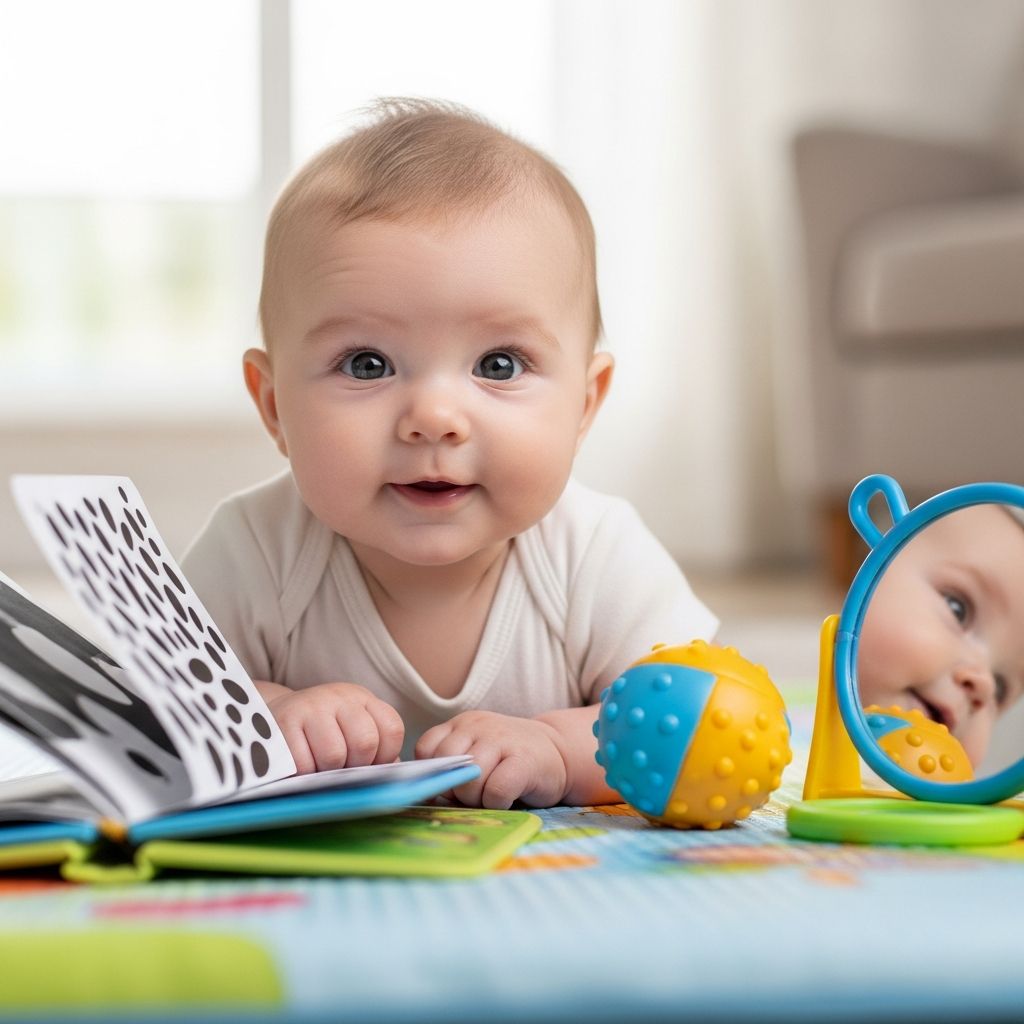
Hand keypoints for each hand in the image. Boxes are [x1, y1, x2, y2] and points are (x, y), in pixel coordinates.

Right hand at [263, 682, 404, 773]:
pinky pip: (303, 763)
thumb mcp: (351, 732)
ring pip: (334, 755)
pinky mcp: (284, 721)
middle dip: (356, 767)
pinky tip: (300, 767)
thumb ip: (377, 752)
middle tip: (341, 770)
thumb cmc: (320, 736)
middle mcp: (339, 697)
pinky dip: (304, 774)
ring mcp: (311, 706)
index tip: (369, 765)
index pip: (392, 729)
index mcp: (362, 699)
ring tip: (319, 768)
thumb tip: (393, 772)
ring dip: (327, 773)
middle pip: (365, 742)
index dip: (385, 757)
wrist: (269, 720)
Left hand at [415, 710, 567, 808]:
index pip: (426, 748)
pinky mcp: (524, 760)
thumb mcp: (476, 753)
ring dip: (478, 799)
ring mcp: (502, 739)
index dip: (434, 774)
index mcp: (462, 724)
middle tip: (475, 795)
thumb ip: (452, 767)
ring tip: (492, 796)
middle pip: (447, 765)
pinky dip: (497, 803)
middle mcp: (478, 726)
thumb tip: (430, 793)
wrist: (559, 752)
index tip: (450, 785)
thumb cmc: (509, 761)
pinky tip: (508, 798)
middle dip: (456, 790)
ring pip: (470, 780)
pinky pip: (496, 791)